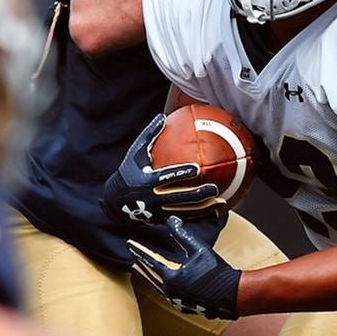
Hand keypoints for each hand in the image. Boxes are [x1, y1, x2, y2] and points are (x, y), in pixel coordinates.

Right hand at [102, 114, 225, 224]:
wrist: (116, 200)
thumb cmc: (128, 171)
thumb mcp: (135, 153)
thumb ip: (149, 135)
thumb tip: (162, 116)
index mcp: (147, 181)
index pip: (167, 177)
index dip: (182, 173)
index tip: (197, 168)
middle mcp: (153, 198)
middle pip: (179, 198)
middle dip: (197, 194)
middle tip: (214, 188)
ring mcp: (158, 212)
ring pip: (184, 211)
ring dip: (203, 208)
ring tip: (220, 202)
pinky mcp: (161, 220)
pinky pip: (183, 218)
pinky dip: (199, 215)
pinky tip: (213, 211)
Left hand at [127, 216, 240, 319]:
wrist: (231, 294)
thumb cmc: (216, 271)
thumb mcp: (199, 249)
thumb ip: (182, 235)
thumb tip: (171, 220)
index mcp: (171, 276)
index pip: (150, 261)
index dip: (139, 251)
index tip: (129, 245)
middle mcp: (170, 290)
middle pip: (150, 276)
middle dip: (141, 266)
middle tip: (132, 259)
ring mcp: (176, 300)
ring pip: (157, 287)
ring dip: (150, 278)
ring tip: (143, 271)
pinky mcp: (183, 306)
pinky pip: (168, 295)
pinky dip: (163, 287)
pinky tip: (164, 284)